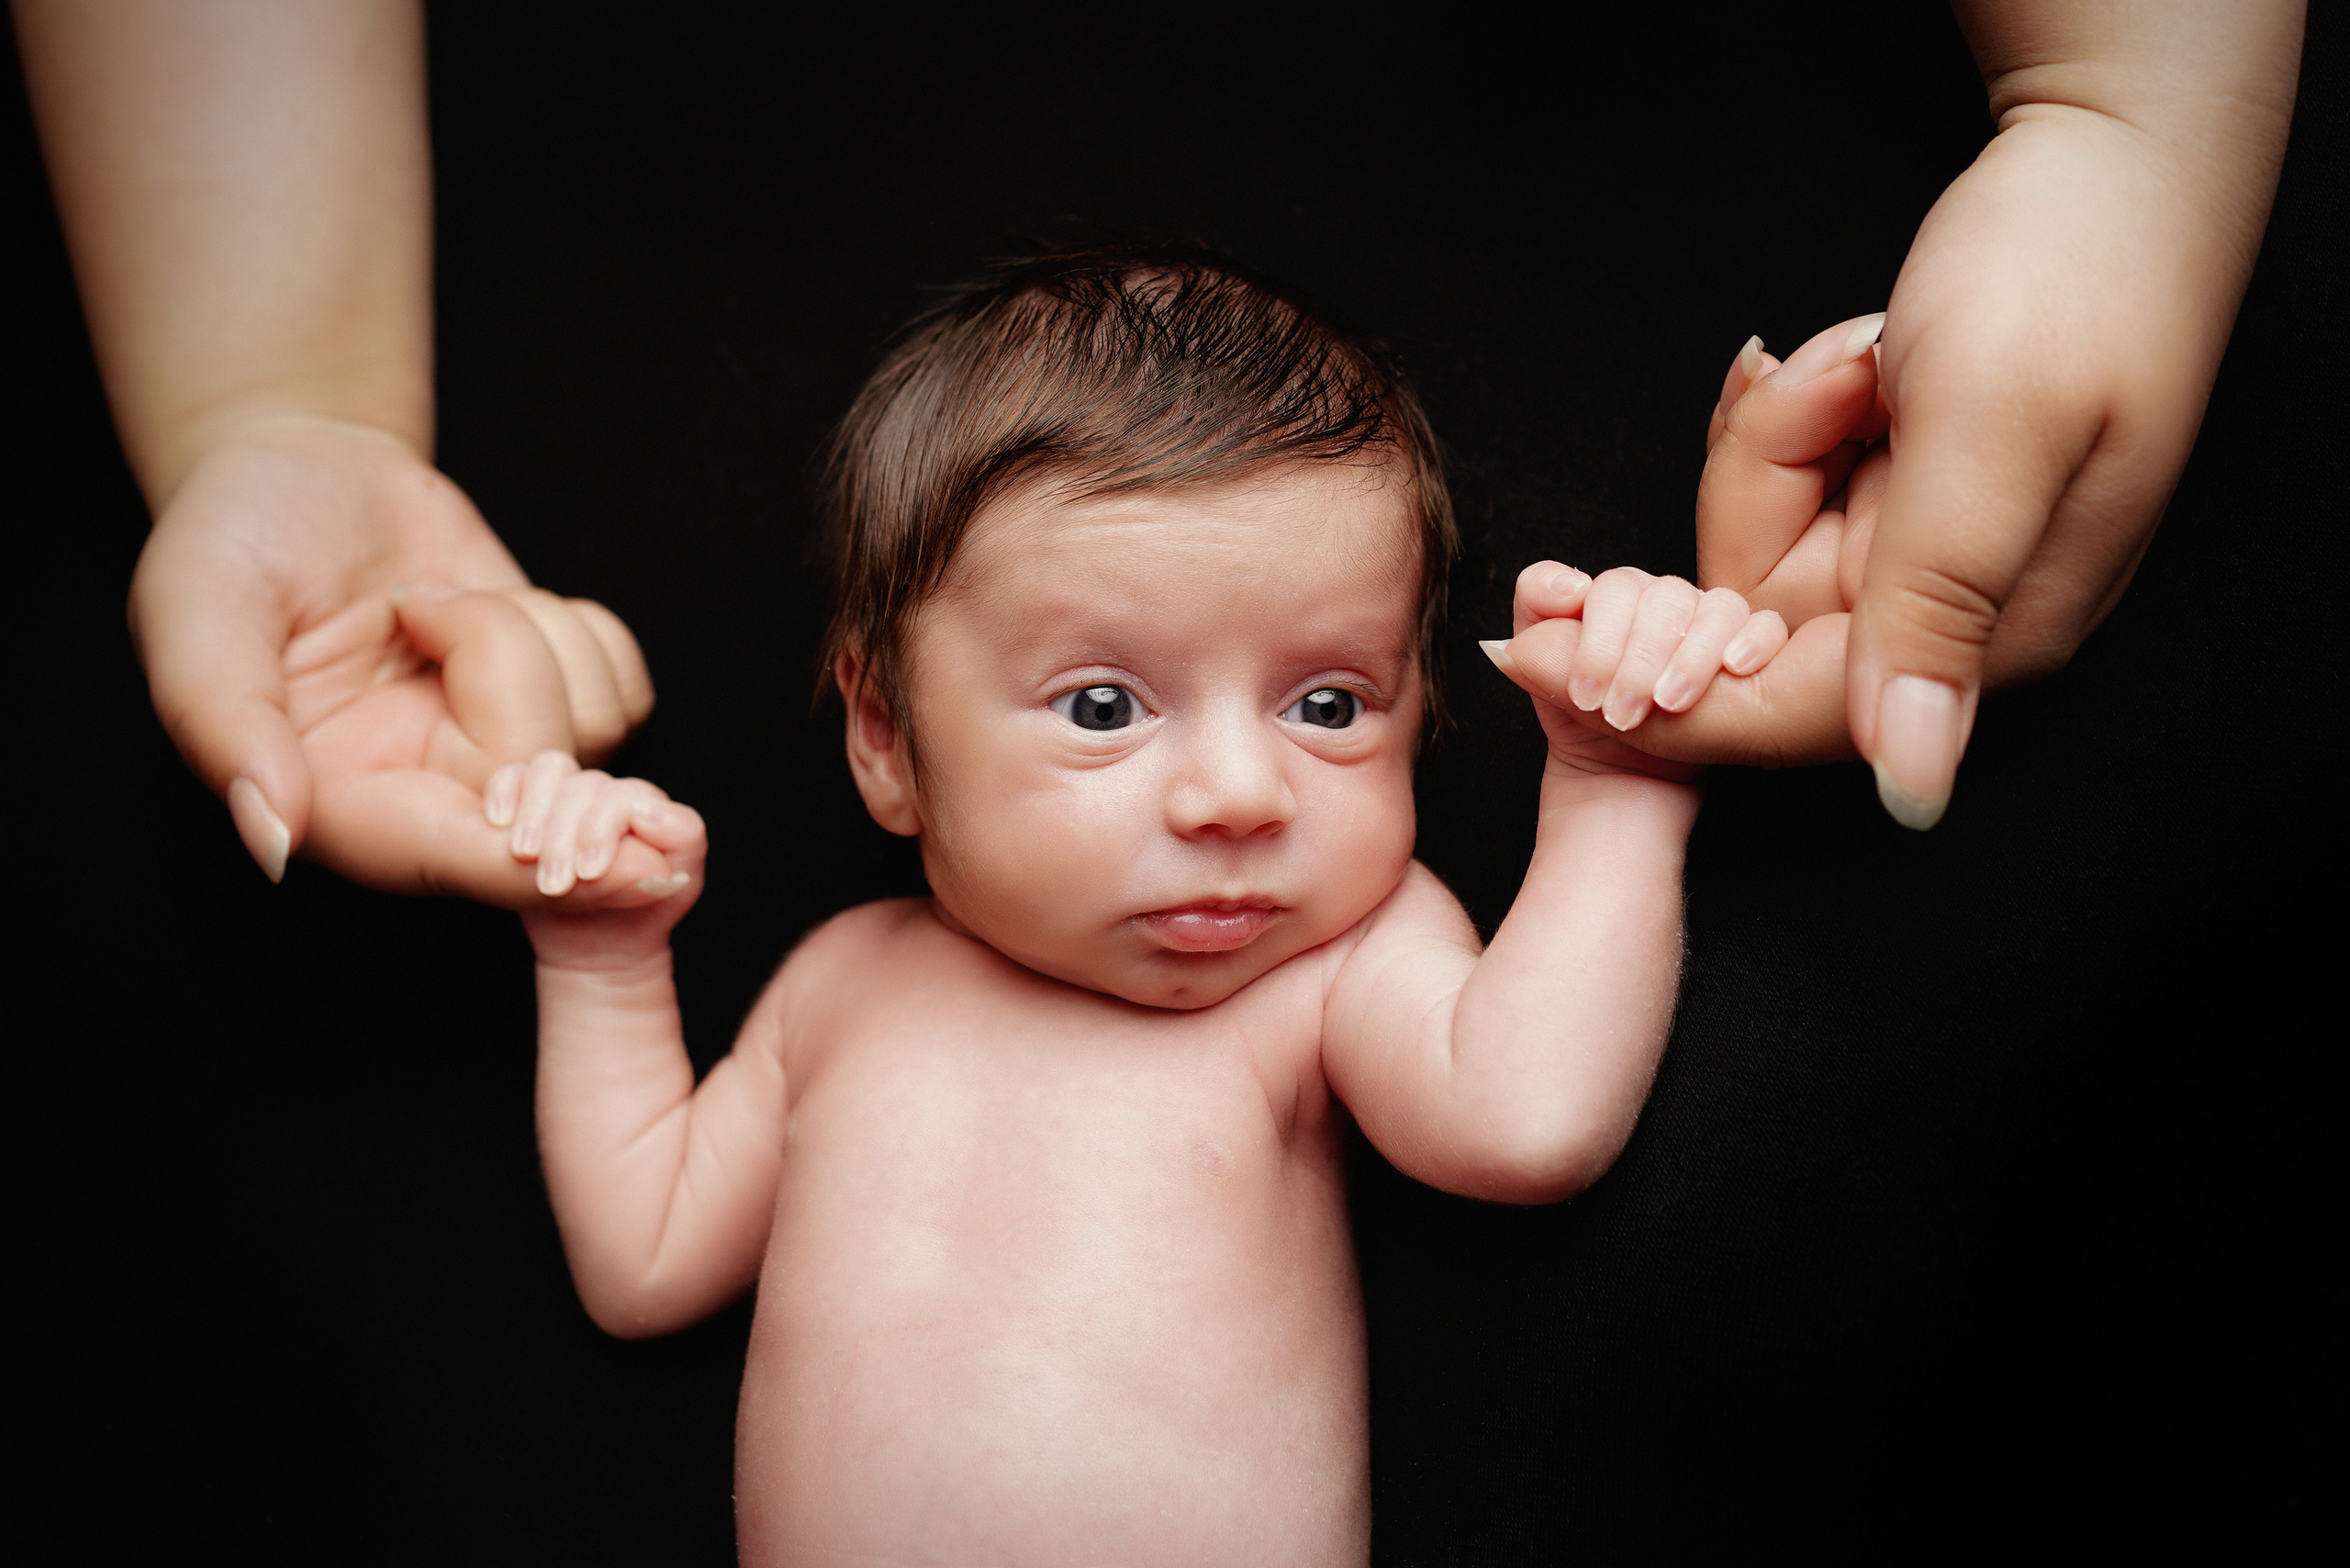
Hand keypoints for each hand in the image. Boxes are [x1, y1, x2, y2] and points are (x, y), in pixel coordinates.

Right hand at [130, 414, 654, 903]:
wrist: (302, 468)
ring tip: (432, 598)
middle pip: (543, 788)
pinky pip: (624, 697)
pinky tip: (500, 604)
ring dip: (529, 636)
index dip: (527, 867)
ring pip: (591, 732)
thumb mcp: (197, 610)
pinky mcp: (553, 707)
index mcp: (334, 802)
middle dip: (513, 679)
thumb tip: (273, 837)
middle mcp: (428, 794)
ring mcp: (499, 752)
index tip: (623, 872)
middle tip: (422, 602)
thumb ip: (225, 725)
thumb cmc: (231, 537)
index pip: (446, 856)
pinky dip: (580, 634)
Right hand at [494, 752, 705, 969]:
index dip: (602, 831)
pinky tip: (500, 821)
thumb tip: (647, 811)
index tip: (591, 873)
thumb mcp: (679, 882)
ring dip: (534, 814)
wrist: (603, 946)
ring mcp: (567, 795)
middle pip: (582, 786)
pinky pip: (513, 775)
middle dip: (563, 838)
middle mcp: (607, 791)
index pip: (622, 795)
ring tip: (525, 857)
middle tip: (555, 883)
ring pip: (549, 771)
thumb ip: (681, 837)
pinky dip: (504, 791)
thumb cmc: (645, 910)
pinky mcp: (529, 806)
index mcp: (647, 802)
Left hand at [1480, 561, 1791, 783]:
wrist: (1620, 771)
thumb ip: (1530, 645)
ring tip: (1669, 706)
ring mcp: (1708, 619)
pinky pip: (1765, 627)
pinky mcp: (1748, 647)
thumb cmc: (1583, 716)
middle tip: (1620, 714)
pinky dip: (1753, 642)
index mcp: (1612, 597)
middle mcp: (1663, 599)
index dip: (1598, 639)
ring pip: (1716, 608)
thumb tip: (1533, 627)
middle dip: (1638, 661)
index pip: (1611, 590)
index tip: (1583, 694)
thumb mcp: (1540, 681)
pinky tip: (1735, 668)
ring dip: (1691, 658)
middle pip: (1663, 598)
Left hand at [1588, 2, 2301, 823]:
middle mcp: (1942, 616)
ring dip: (1785, 431)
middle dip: (1761, 481)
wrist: (2104, 164)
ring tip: (1872, 354)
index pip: (1786, 715)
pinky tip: (1858, 360)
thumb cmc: (2073, 280)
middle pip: (1749, 615)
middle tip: (1842, 381)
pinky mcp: (1880, 496)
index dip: (1658, 698)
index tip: (1529, 661)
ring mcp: (1907, 553)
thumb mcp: (1993, 438)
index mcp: (1986, 631)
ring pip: (1752, 538)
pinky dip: (1792, 414)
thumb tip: (1915, 782)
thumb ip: (1937, 609)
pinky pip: (1775, 480)